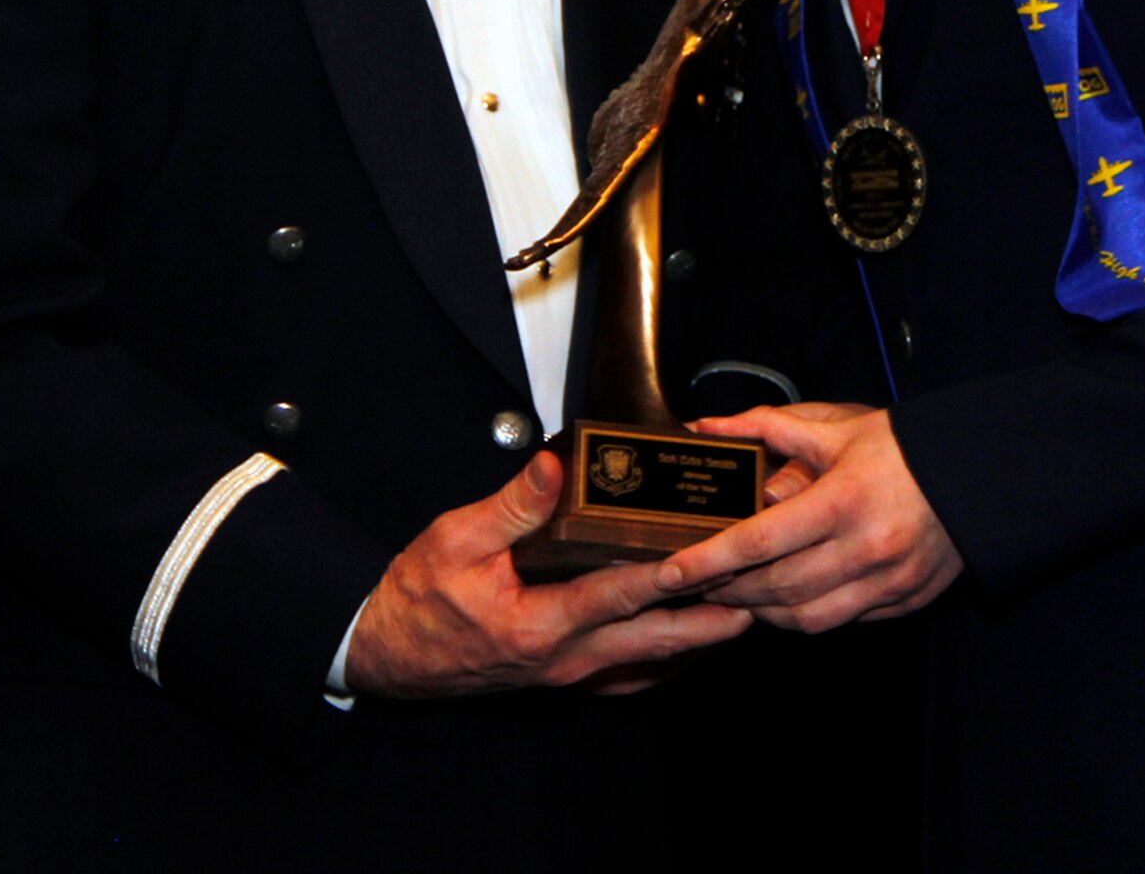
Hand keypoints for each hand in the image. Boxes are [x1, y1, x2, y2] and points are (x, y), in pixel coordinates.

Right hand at [345, 450, 750, 698]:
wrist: (387, 652)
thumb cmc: (418, 596)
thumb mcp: (455, 538)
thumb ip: (512, 504)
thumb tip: (555, 466)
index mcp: (539, 624)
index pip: (617, 596)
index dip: (666, 576)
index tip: (709, 559)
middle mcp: (563, 658)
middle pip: (652, 640)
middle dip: (707, 620)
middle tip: (757, 596)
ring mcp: (566, 675)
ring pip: (647, 662)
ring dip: (694, 640)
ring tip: (741, 614)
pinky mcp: (563, 677)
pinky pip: (626, 677)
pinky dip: (664, 660)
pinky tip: (686, 644)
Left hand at [652, 405, 961, 631]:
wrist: (977, 472)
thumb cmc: (900, 447)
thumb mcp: (835, 429)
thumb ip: (766, 426)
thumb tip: (708, 426)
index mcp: (842, 500)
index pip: (758, 541)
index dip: (708, 561)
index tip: (671, 572)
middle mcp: (864, 548)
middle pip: (776, 586)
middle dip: (728, 590)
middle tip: (696, 584)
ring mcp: (887, 582)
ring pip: (806, 617)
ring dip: (763, 611)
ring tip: (736, 595)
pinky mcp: (905, 601)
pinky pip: (842, 622)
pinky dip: (806, 616)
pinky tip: (786, 600)